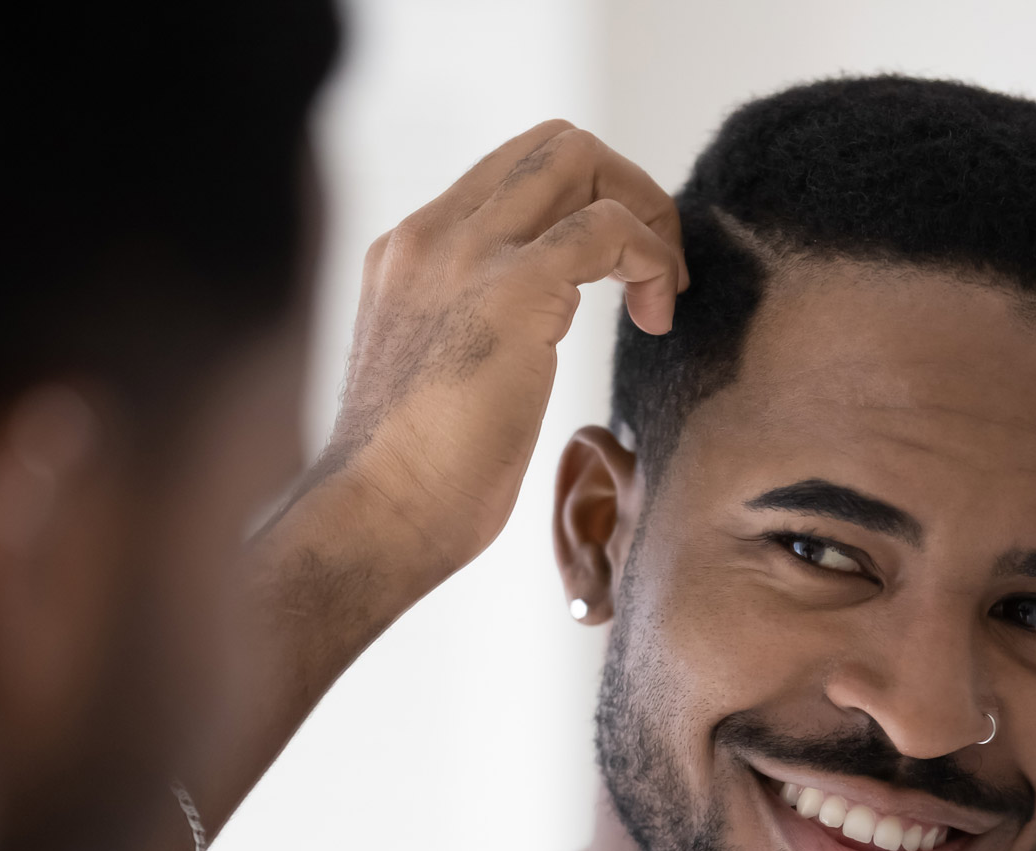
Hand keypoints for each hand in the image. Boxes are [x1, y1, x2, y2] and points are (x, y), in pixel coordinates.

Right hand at [299, 120, 685, 580]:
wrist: (375, 518)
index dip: (584, 207)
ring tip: (660, 296)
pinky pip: (609, 227)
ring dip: (646, 215)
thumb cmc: (410, 483)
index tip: (616, 278)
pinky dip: (652, 259)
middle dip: (626, 192)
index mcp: (409, 252)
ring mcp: (465, 253)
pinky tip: (654, 319)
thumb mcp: (439, 377)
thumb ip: (475, 333)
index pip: (511, 176)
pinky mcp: (512, 289)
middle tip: (654, 274)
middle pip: (553, 146)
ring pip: (582, 159)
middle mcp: (430, 234)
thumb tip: (529, 343)